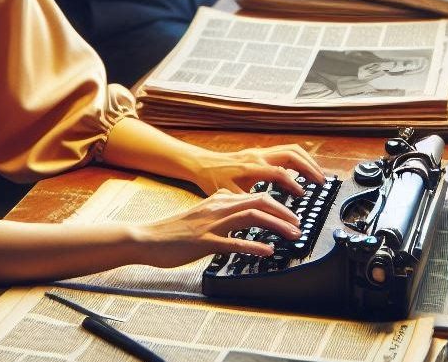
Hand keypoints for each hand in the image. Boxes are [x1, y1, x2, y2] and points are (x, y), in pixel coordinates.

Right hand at [129, 190, 301, 268]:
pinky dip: (254, 246)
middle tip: (299, 226)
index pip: (256, 196)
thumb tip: (241, 210)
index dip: (279, 205)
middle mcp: (218, 208)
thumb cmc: (174, 231)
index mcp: (219, 200)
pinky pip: (233, 242)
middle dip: (284, 213)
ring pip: (251, 218)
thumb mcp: (202, 214)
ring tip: (292, 236)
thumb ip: (222, 211)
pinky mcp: (204, 242)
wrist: (147, 238)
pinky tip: (267, 251)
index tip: (294, 216)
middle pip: (259, 202)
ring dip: (276, 225)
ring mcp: (211, 224)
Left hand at [187, 144, 326, 196]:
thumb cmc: (213, 179)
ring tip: (318, 175)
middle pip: (292, 154)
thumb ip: (246, 202)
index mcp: (251, 166)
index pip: (279, 173)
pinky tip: (304, 170)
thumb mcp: (228, 194)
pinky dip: (299, 159)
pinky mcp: (262, 152)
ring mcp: (261, 152)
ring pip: (292, 149)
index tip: (303, 195)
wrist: (203, 164)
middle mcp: (259, 156)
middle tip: (322, 181)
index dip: (293, 184)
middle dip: (309, 167)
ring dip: (307, 161)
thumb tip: (262, 215)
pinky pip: (286, 151)